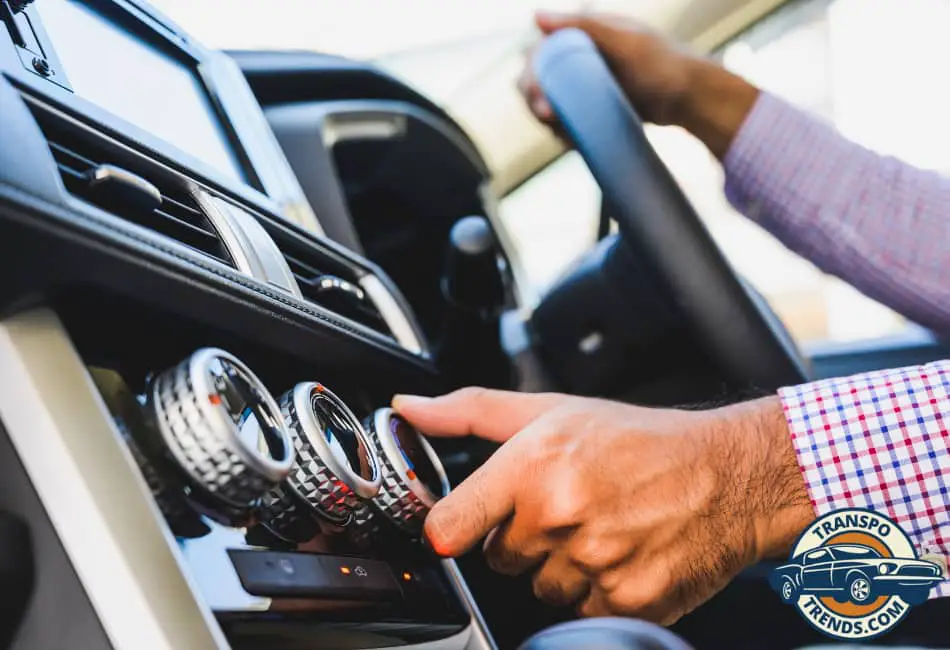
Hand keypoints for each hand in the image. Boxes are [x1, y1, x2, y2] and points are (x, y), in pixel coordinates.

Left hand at [393, 389, 812, 623]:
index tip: (462, 524)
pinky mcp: (624, 603)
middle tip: (566, 505)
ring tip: (599, 526)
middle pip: (498, 558)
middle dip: (523, 536)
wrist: (724, 476)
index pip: (448, 527)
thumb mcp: (551, 410)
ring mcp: (592, 565)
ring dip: (561, 566)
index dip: (453, 527)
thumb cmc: (636, 440)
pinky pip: (580, 610)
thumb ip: (469, 412)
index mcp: (533, 467)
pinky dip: (595, 591)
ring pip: (540, 588)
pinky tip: (620, 552)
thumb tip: (408, 410)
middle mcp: (558, 517)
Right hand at [518, 11, 760, 157]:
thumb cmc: (664, 66)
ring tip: (566, 136)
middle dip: (538, 104)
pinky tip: (572, 141)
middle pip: (541, 82)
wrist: (694, 99)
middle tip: (552, 122)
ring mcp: (590, 86)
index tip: (539, 102)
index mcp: (585, 37)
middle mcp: (583, 59)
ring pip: (552, 105)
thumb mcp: (624, 43)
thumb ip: (584, 26)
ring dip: (550, 122)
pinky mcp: (598, 109)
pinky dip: (565, 132)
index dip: (531, 77)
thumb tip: (535, 17)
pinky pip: (570, 120)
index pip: (541, 54)